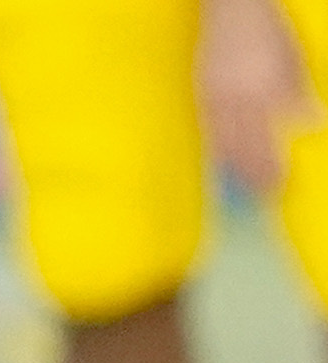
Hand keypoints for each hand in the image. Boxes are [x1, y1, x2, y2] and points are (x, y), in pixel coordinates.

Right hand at [200, 0, 318, 193]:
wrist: (233, 8)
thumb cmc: (269, 29)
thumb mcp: (293, 58)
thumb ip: (297, 91)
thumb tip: (309, 121)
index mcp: (263, 91)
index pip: (265, 142)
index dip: (270, 168)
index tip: (278, 186)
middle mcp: (236, 99)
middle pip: (241, 149)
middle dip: (251, 175)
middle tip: (261, 195)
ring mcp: (215, 98)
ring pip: (221, 143)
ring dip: (233, 167)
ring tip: (242, 185)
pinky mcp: (202, 94)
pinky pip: (209, 130)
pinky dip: (218, 148)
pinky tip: (224, 159)